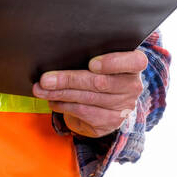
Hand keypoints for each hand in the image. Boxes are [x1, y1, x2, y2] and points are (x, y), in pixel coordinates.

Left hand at [33, 50, 147, 138]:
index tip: (92, 64)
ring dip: (59, 94)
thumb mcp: (101, 59)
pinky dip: (64, 105)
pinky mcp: (110, 122)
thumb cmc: (100, 72)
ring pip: (87, 99)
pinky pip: (83, 112)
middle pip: (100, 82)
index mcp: (135, 64)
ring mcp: (123, 107)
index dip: (113, 63)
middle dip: (68, 80)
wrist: (107, 102)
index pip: (135, 61)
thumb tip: (57, 55)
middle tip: (45, 79)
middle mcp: (133, 86)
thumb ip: (89, 54)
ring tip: (41, 90)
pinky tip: (53, 100)